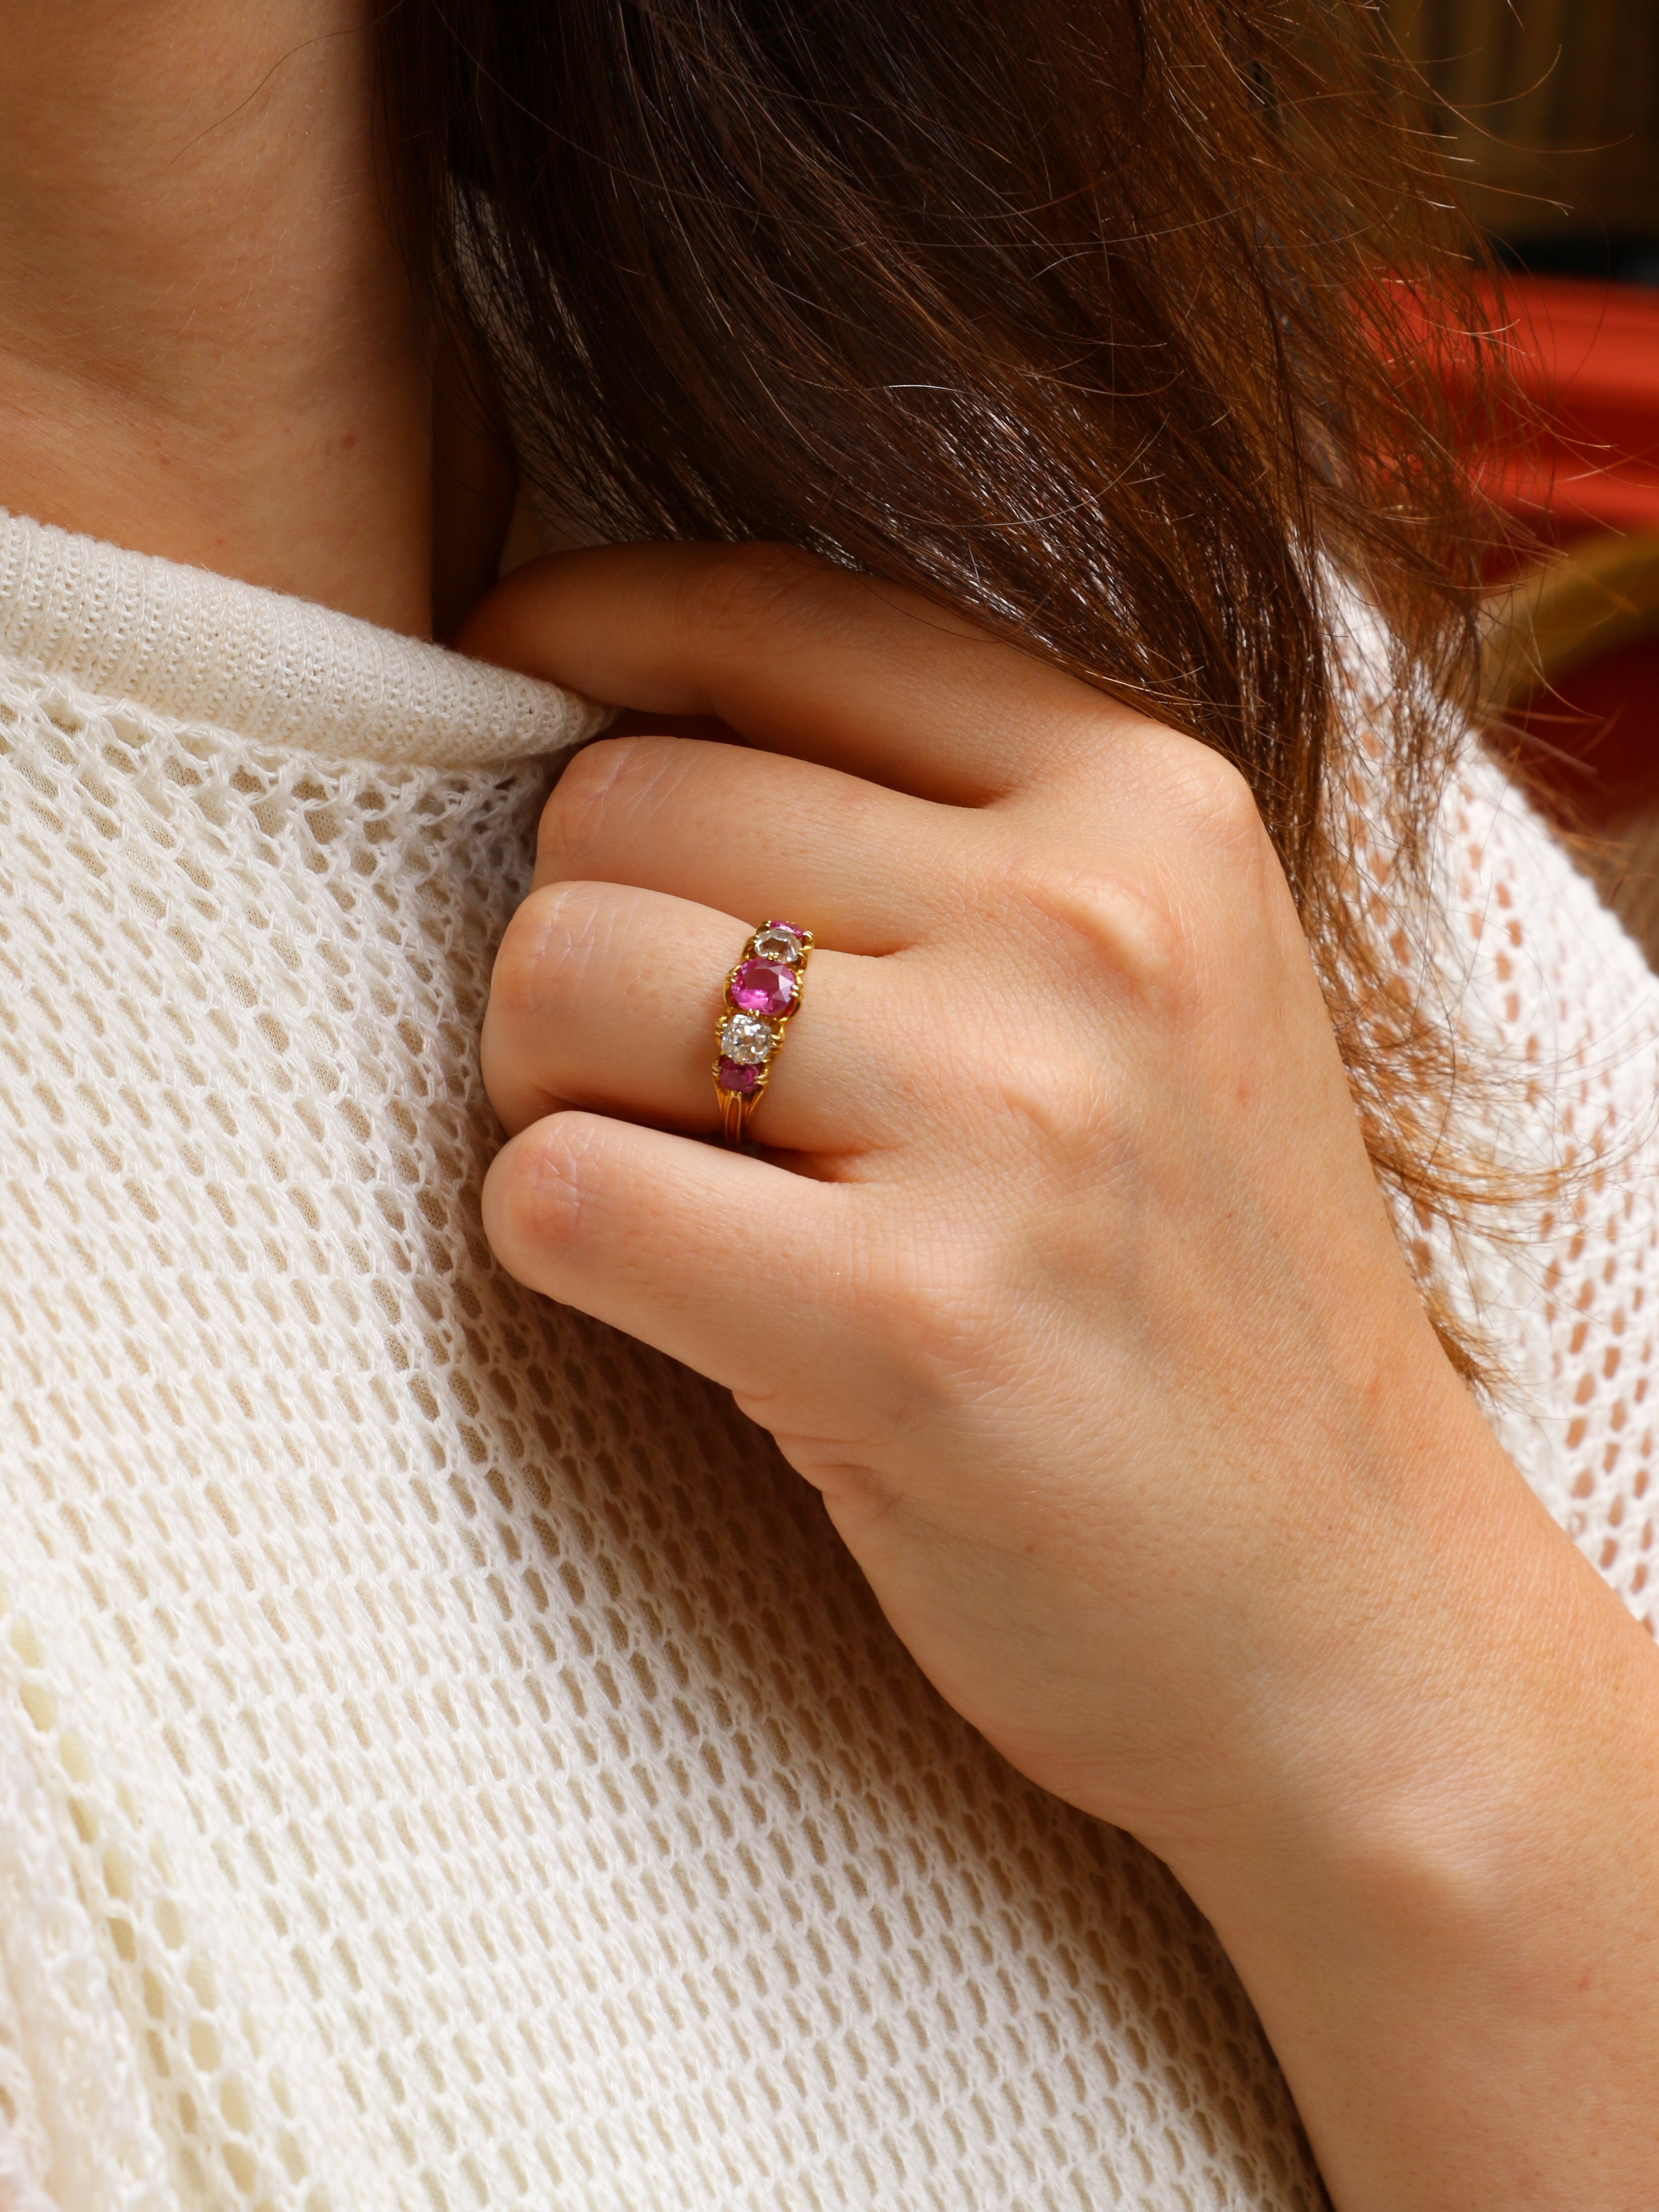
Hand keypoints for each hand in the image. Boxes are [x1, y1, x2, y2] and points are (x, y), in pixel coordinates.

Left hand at [466, 540, 1502, 1851]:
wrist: (1349, 1616)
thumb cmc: (1203, 1297)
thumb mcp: (1153, 994)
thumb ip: (934, 842)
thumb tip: (621, 740)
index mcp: (1145, 805)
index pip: (769, 610)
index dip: (582, 628)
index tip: (509, 680)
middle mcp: (1085, 926)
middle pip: (622, 803)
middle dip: (574, 932)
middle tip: (643, 1063)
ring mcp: (1008, 1121)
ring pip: (559, 975)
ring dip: (545, 1086)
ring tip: (659, 1175)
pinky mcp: (910, 1326)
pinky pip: (562, 1196)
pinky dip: (557, 1244)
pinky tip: (669, 1296)